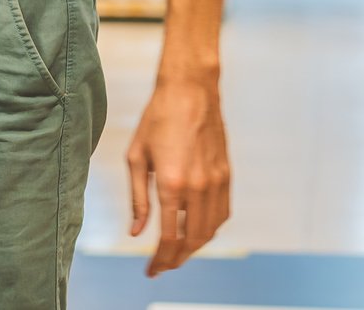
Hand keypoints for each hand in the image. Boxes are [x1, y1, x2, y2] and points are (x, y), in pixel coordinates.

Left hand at [126, 70, 229, 275]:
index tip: (151, 271)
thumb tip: (137, 232)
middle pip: (192, 241)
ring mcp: (216, 182)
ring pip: (210, 231)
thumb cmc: (157, 119)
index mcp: (170, 184)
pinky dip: (210, 229)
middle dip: (176, 260)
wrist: (190, 91)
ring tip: (177, 252)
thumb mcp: (136, 157)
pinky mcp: (227, 175)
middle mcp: (197, 187)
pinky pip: (222, 214)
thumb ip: (138, 198)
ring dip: (194, 247)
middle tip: (163, 266)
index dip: (159, 261)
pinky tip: (197, 230)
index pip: (168, 238)